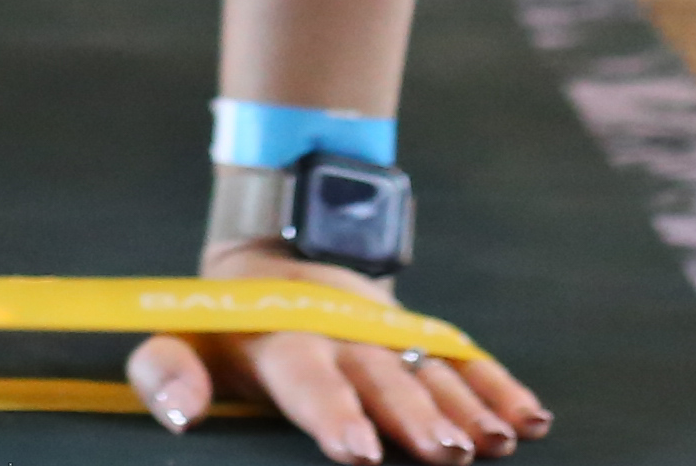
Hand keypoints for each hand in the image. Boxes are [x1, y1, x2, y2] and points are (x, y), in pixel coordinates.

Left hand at [131, 253, 548, 461]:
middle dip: (416, 416)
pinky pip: (462, 358)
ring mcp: (386, 331)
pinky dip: (497, 385)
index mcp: (283, 340)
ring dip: (467, 405)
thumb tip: (181, 415)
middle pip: (384, 377)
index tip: (360, 451)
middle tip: (448, 456)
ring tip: (496, 443)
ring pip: (431, 369)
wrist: (273, 251)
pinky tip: (530, 419)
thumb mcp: (178, 337)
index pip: (310, 378)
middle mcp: (343, 334)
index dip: (335, 413)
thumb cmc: (223, 324)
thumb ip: (166, 373)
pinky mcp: (415, 333)